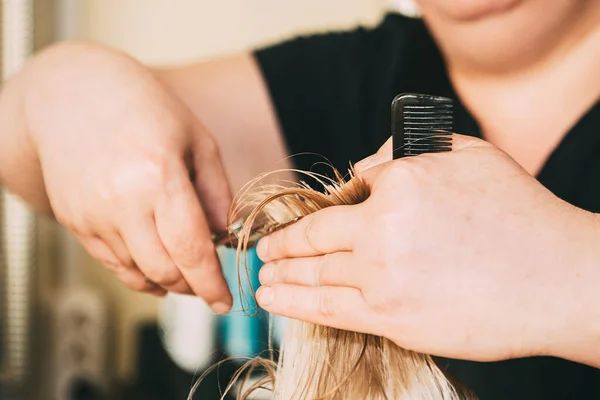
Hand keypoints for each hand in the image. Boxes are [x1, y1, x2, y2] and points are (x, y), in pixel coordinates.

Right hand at [26, 43, 231, 311]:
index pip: (191, 250)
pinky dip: (138, 274)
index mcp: (158, 176)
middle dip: (192, 286)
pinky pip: (111, 264)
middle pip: (164, 270)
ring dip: (167, 281)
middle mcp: (121, 201)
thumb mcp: (196, 139)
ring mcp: (92, 214)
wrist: (71, 94)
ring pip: (137, 273)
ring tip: (183, 271)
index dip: (212, 284)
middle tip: (208, 282)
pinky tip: (154, 267)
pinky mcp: (74, 221)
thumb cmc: (142, 106)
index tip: (224, 301)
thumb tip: (225, 234)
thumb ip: (216, 191)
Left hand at [254, 134, 599, 362]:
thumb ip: (402, 154)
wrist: (558, 279)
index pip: (339, 202)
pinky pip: (330, 311)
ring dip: (281, 277)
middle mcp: (381, 232)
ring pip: (315, 277)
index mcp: (398, 186)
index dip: (309, 217)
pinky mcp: (392, 320)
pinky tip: (273, 300)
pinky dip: (294, 305)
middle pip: (314, 241)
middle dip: (281, 248)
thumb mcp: (465, 154)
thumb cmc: (519, 213)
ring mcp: (383, 279)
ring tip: (261, 278)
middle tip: (261, 252)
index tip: (292, 225)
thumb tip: (360, 173)